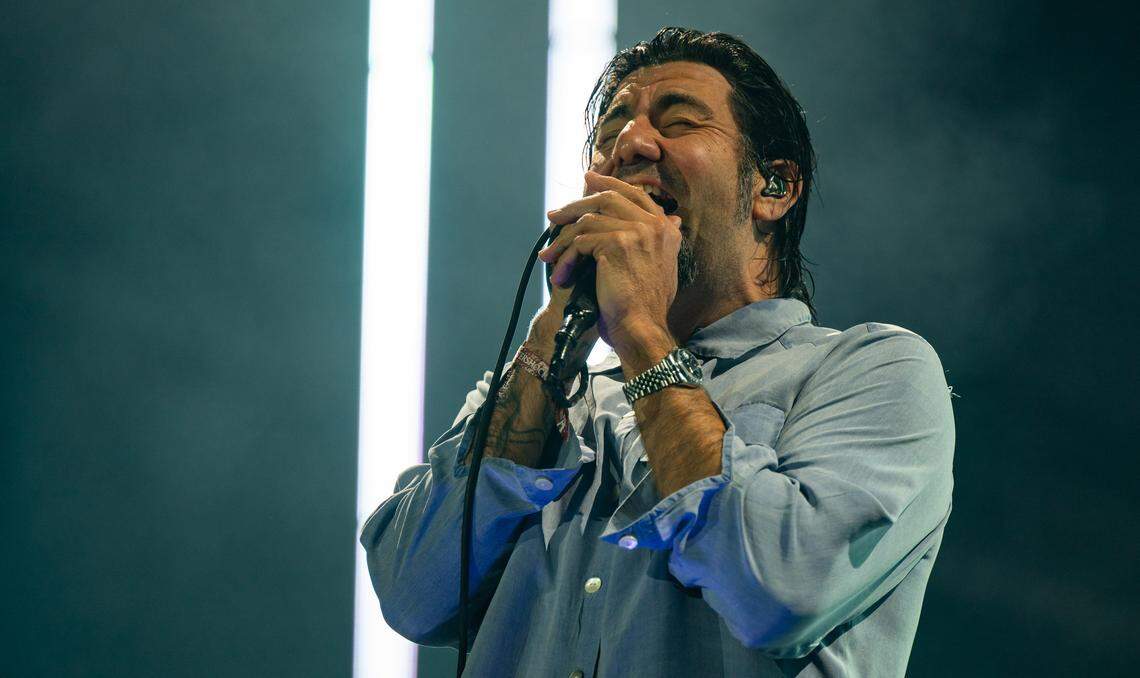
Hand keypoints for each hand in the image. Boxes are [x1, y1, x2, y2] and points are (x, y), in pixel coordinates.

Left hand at [539, 171, 681, 359]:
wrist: (642, 327)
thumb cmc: (645, 306)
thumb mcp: (661, 267)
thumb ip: (657, 241)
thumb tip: (671, 219)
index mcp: (666, 228)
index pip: (634, 194)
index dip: (609, 183)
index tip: (589, 179)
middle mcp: (655, 225)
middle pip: (607, 198)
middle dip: (576, 204)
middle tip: (555, 214)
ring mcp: (636, 231)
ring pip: (588, 220)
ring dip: (562, 240)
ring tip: (548, 255)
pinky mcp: (616, 243)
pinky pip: (580, 241)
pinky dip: (566, 258)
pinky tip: (560, 275)